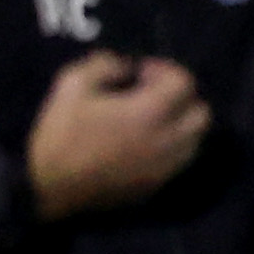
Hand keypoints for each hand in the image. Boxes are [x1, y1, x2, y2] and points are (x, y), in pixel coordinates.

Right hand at [27, 52, 208, 218]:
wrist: (51, 188)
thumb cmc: (60, 135)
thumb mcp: (72, 86)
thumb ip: (104, 65)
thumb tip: (126, 65)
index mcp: (149, 113)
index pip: (184, 83)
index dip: (165, 69)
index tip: (141, 71)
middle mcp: (168, 140)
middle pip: (202, 113)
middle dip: (182, 97)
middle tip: (152, 94)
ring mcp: (167, 166)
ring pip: (196, 139)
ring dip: (182, 123)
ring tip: (151, 118)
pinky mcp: (159, 184)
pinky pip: (181, 160)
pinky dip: (173, 146)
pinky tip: (145, 142)